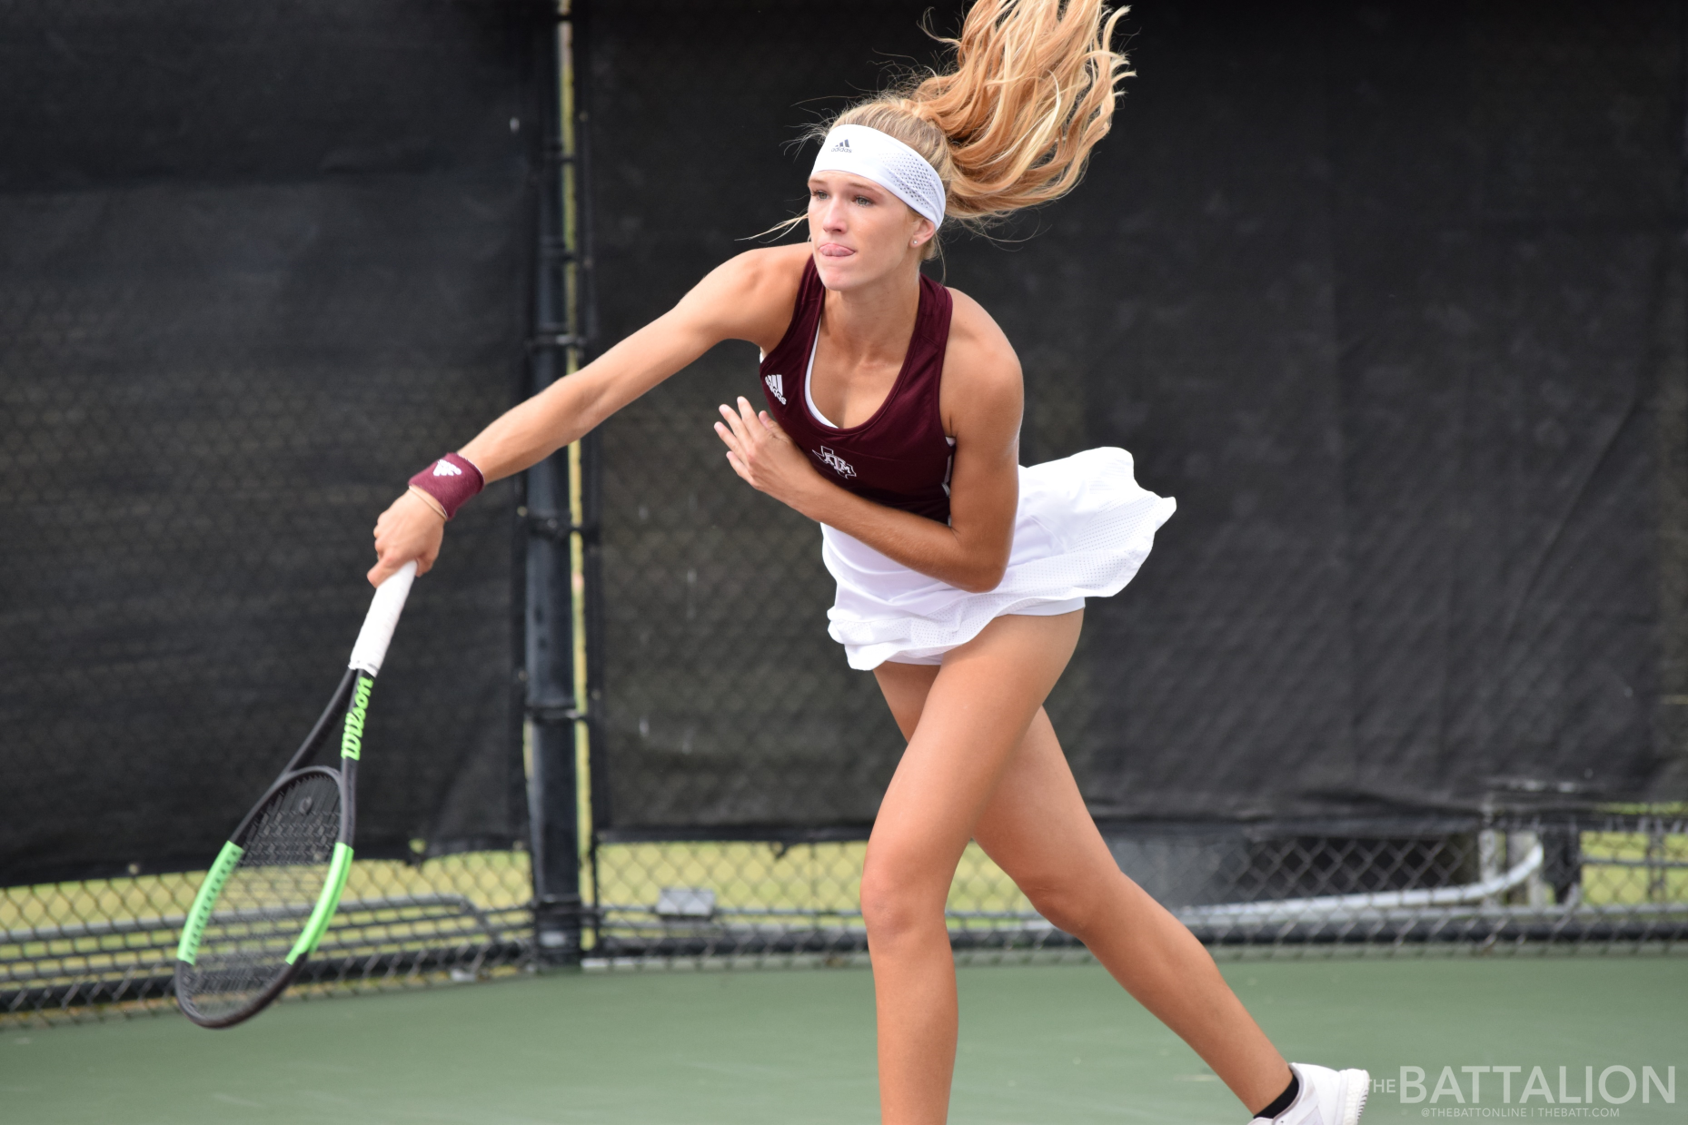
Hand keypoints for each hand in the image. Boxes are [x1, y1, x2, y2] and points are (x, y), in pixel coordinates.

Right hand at [368, 490, 445, 585]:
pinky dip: (393, 531)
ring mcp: (380, 532)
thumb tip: (417, 571)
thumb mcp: (431, 552)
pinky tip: (406, 524)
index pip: (375, 577)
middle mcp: (382, 546)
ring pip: (384, 544)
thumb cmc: (430, 530)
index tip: (386, 582)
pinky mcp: (381, 521)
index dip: (379, 582)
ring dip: (393, 544)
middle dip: (394, 559)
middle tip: (408, 553)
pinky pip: (385, 531)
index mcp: (393, 558)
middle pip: (383, 560)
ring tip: (410, 535)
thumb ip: (423, 566)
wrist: (427, 502)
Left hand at [714, 396, 822, 511]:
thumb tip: (760, 415)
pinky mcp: (752, 479)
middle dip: (730, 418)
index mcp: (762, 441)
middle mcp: (752, 453)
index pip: (749, 419)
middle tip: (723, 408)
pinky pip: (738, 467)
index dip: (744, 408)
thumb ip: (772, 427)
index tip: (740, 400)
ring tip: (718, 426)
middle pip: (739, 431)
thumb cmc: (800, 463)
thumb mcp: (788, 441)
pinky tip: (729, 453)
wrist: (802, 490)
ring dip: (725, 435)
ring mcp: (750, 467)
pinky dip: (733, 459)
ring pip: (734, 447)